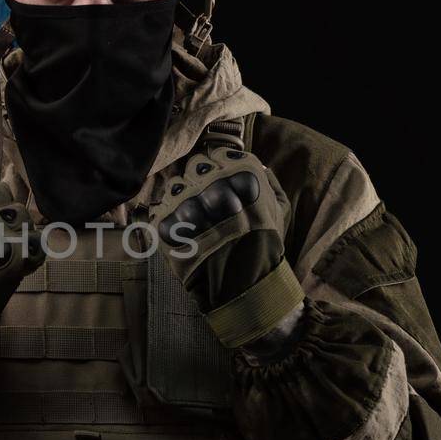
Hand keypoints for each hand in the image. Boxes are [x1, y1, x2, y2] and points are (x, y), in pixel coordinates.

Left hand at [146, 147, 304, 349]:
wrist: (245, 285)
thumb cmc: (264, 245)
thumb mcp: (279, 209)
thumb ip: (268, 181)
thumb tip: (257, 164)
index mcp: (242, 172)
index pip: (214, 154)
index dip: (214, 169)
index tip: (219, 185)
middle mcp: (213, 181)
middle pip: (193, 167)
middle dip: (198, 182)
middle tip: (206, 205)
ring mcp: (188, 202)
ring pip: (175, 187)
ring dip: (183, 202)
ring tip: (196, 223)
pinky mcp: (168, 224)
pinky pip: (161, 211)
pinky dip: (170, 222)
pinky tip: (184, 235)